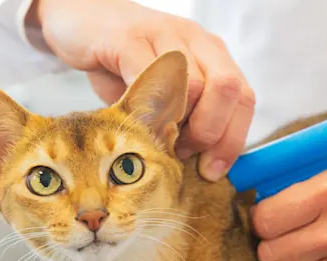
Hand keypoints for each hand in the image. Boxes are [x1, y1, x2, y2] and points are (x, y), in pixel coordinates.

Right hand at [28, 0, 254, 180]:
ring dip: (176, 125)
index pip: (243, 99)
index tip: (212, 171)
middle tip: (181, 150)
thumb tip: (199, 164)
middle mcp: (196, 40)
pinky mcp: (129, 38)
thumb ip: (185, 121)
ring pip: (193, 86)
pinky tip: (134, 119)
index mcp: (212, 56)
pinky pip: (150, 78)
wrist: (83, 23)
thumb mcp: (164, 95)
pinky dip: (146, 109)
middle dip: (208, 133)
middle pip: (228, 89)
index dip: (232, 141)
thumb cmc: (126, 66)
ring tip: (155, 136)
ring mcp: (165, 35)